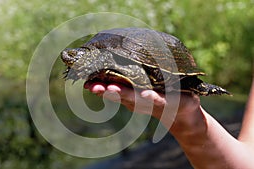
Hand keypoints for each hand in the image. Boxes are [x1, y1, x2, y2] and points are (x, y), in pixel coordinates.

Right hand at [84, 81, 201, 127]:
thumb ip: (125, 80)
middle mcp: (137, 98)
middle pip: (120, 94)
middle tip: (93, 87)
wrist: (180, 112)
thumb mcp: (138, 87)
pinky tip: (147, 94)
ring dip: (123, 94)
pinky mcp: (167, 101)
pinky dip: (153, 98)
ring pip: (135, 98)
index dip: (98, 86)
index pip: (111, 88)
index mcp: (129, 92)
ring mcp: (151, 100)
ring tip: (112, 89)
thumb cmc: (156, 94)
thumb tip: (107, 65)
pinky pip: (159, 99)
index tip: (85, 84)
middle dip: (106, 91)